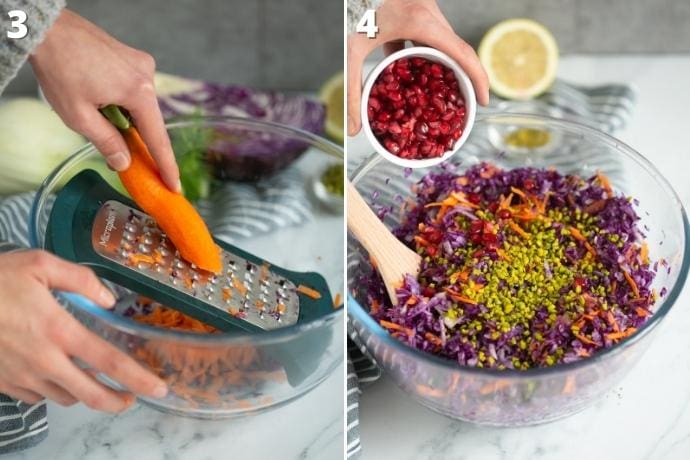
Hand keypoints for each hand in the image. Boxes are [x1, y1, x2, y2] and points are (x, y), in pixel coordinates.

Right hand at [0, 250, 166, 411]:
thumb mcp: (40, 264)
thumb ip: (81, 279)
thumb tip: (108, 299)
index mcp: (58, 330)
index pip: (109, 362)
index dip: (138, 378)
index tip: (159, 389)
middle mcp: (43, 360)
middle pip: (90, 395)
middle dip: (117, 401)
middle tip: (132, 398)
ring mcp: (21, 376)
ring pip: (64, 397)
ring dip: (85, 394)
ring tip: (96, 382)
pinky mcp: (4, 383)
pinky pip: (37, 396)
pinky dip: (54, 390)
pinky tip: (57, 376)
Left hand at [29, 9, 179, 191]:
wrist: (47, 29)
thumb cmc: (59, 68)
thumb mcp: (78, 116)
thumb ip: (106, 142)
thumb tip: (124, 163)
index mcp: (139, 92)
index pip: (157, 138)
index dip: (165, 165)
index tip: (174, 185)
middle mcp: (147, 76)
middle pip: (149, 120)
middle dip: (135, 136)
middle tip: (122, 154)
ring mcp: (141, 63)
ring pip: (140, 103)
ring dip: (125, 115)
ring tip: (94, 108)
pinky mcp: (133, 57)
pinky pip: (134, 87)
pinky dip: (122, 99)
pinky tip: (99, 95)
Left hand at [347, 0, 489, 135]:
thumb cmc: (356, 3)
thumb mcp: (353, 48)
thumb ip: (352, 89)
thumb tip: (354, 129)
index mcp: (422, 22)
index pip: (462, 53)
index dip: (479, 78)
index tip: (483, 101)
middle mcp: (430, 15)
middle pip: (457, 51)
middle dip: (463, 77)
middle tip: (463, 103)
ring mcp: (425, 10)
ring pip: (443, 44)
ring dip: (444, 68)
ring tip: (440, 94)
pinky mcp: (415, 9)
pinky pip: (428, 36)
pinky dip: (424, 55)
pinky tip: (410, 73)